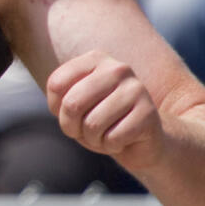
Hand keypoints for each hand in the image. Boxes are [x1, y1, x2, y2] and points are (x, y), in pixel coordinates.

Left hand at [45, 50, 163, 171]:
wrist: (140, 144)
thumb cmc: (100, 122)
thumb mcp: (73, 107)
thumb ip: (61, 99)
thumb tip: (67, 104)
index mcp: (95, 59)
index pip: (56, 84)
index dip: (57, 109)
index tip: (72, 114)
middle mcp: (117, 69)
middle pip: (72, 103)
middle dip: (72, 127)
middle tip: (86, 131)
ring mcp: (136, 89)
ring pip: (92, 124)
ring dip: (93, 140)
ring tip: (106, 135)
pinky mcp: (148, 113)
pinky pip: (113, 138)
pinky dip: (111, 146)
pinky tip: (122, 140)